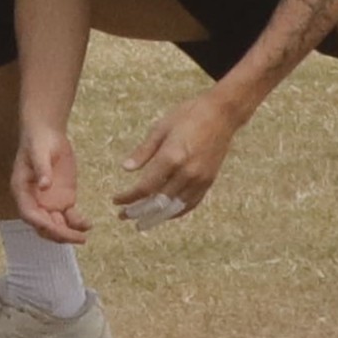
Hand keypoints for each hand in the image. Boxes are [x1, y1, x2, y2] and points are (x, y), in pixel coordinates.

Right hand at [10, 125, 90, 245]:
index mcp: (22, 190)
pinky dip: (77, 224)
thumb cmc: (39, 140)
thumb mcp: (39, 151)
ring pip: (56, 226)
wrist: (48, 133)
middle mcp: (34, 201)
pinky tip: (88, 225)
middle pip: (43, 226)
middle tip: (75, 237)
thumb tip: (44, 186)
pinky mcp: (63, 200)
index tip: (56, 228)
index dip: (41, 223)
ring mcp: (49, 203)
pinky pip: (69, 217)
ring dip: (68, 234)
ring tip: (83, 235)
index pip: (29, 214)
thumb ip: (42, 169)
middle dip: (58, 234)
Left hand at [119, 92, 237, 218]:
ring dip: (156, 217)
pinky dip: (176, 212)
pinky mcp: (209, 181)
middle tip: (123, 216)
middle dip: (139, 211)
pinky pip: (190, 204)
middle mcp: (187, 172)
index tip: (116, 200)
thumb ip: (144, 151)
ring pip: (174, 207)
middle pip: (158, 202)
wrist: (221, 115)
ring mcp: (200, 179)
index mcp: (172, 156)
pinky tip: (164, 215)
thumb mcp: (161, 128)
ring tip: (141, 222)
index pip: (145, 187)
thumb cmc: (188, 115)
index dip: (129, 197)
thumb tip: (126, 168)